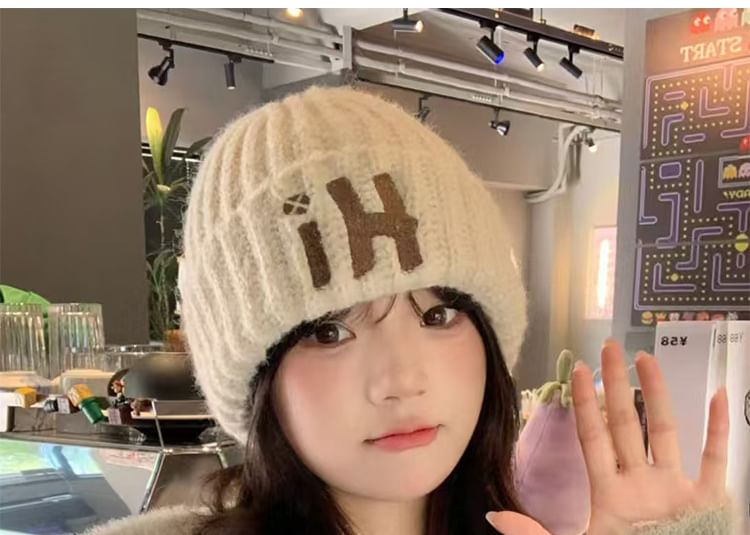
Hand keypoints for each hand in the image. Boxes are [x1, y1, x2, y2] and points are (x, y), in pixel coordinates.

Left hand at [486, 339, 729, 534]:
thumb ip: (532, 534)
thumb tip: (494, 514)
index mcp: (611, 496)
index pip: (593, 437)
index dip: (584, 404)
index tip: (577, 369)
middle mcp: (642, 485)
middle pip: (624, 425)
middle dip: (615, 385)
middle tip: (609, 347)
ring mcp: (675, 492)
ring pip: (664, 432)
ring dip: (657, 395)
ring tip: (646, 359)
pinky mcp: (709, 502)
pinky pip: (716, 460)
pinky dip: (719, 429)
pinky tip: (717, 395)